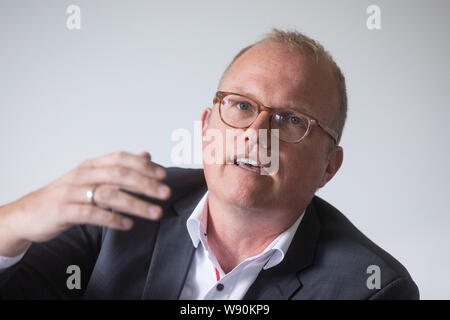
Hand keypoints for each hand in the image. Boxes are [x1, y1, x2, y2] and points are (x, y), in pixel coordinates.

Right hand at [0, 151, 169, 255]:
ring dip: (135, 204)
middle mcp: (83, 175)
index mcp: (91, 165)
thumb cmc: (67, 195)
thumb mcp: (92, 177)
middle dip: (145, 184)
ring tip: (155, 213)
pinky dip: (112, 219)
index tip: (163, 175)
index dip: (143, 165)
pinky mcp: (64, 211)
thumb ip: (119, 167)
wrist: (30, 213)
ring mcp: (72, 192)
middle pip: (119, 175)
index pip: (120, 158)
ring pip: (109, 194)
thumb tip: (147, 155)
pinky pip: (91, 214)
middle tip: (165, 193)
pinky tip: (128, 224)